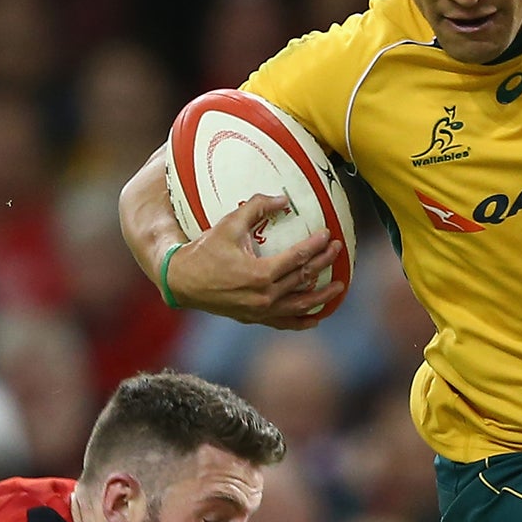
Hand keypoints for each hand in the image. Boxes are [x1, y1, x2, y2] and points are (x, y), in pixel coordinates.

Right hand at [164, 194, 346, 329]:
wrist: (182, 281)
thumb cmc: (204, 251)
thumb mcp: (229, 224)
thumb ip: (257, 207)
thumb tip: (283, 199)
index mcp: (260, 274)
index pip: (298, 258)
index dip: (316, 245)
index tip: (328, 234)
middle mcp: (264, 296)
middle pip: (303, 278)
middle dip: (323, 263)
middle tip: (337, 250)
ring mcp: (260, 311)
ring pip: (300, 305)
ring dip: (322, 296)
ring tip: (339, 286)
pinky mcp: (254, 318)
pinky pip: (283, 323)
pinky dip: (301, 321)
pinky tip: (316, 317)